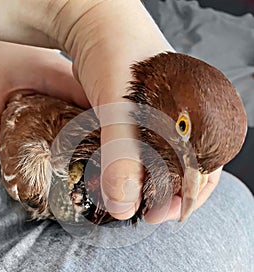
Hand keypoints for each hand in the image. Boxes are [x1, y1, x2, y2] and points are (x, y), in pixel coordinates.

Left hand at [0, 0, 220, 222]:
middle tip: (144, 213)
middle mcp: (190, 118)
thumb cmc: (117, 56)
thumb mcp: (120, 110)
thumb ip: (122, 159)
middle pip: (189, 170)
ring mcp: (170, 118)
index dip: (185, 198)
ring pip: (169, 162)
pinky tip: (126, 175)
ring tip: (134, 198)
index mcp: (201, 115)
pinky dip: (141, 167)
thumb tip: (123, 208)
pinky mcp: (149, 117)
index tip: (158, 216)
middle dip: (169, 195)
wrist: (95, 25)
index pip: (206, 170)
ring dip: (153, 183)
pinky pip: (153, 150)